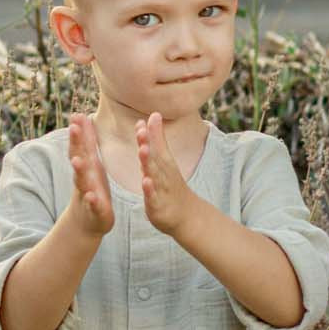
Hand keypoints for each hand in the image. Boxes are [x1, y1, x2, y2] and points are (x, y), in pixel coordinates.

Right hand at [67, 112, 114, 236]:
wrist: (86, 221)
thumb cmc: (90, 186)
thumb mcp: (90, 161)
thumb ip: (86, 140)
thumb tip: (81, 115)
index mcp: (86, 165)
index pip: (80, 145)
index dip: (78, 130)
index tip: (76, 114)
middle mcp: (83, 176)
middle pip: (78, 158)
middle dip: (76, 144)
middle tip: (73, 128)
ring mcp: (87, 192)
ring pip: (81, 181)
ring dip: (79, 171)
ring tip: (77, 161)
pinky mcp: (95, 210)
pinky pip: (93, 205)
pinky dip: (92, 200)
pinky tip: (92, 196)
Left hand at [135, 112, 193, 239]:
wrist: (187, 215)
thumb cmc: (171, 184)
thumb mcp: (164, 160)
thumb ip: (157, 138)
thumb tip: (154, 114)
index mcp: (163, 163)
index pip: (156, 146)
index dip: (149, 134)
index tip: (143, 119)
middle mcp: (163, 175)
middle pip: (155, 158)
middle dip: (147, 144)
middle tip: (141, 130)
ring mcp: (161, 190)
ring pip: (154, 176)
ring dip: (149, 163)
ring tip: (143, 150)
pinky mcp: (158, 206)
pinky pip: (153, 198)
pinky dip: (150, 190)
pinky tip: (146, 182)